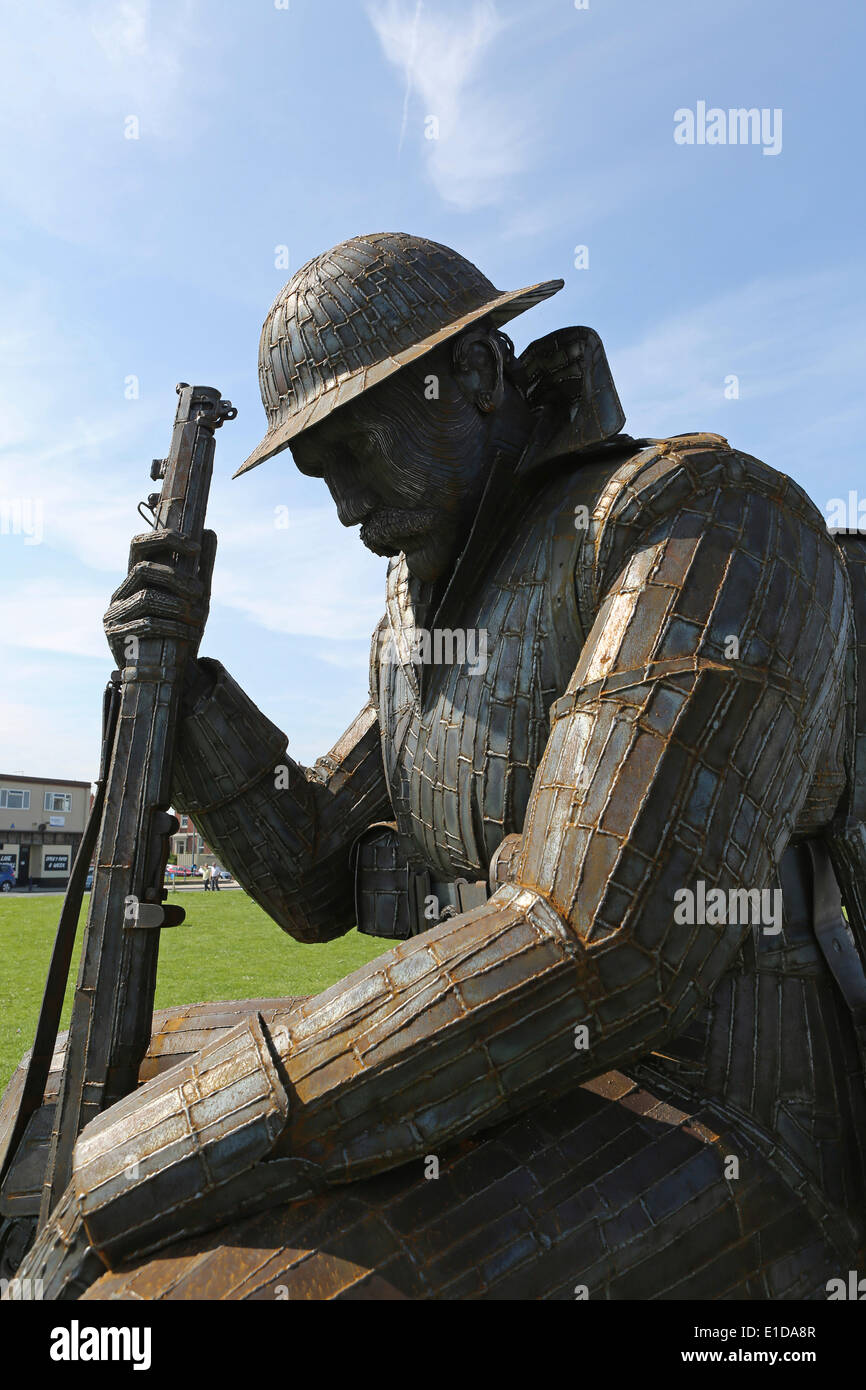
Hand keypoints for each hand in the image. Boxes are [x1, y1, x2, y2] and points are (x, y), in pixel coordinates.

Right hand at [103, 527, 216, 668]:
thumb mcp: (195, 599)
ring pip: (146, 598)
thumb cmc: (181, 631)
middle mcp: (120, 592)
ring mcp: (114, 614)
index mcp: (136, 578)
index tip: (194, 548)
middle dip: (176, 578)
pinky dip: (173, 628)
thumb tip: (209, 532)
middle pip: (143, 569)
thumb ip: (200, 569)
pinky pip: (145, 625)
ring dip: (178, 606)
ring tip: (198, 617)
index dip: (165, 539)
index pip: (140, 544)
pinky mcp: (115, 637)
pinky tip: (190, 634)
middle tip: (200, 591)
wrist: (167, 675)